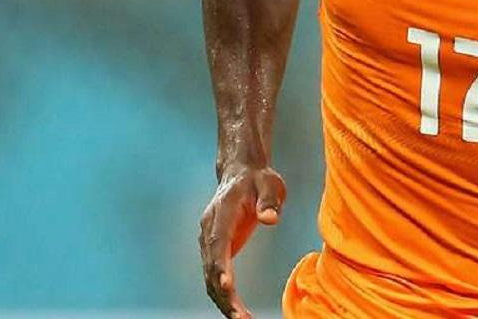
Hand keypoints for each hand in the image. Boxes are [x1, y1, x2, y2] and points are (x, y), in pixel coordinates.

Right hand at [199, 164, 286, 317]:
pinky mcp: (215, 249)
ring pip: (209, 277)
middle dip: (223, 294)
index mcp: (221, 213)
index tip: (226, 285)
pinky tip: (235, 310)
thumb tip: (269, 219)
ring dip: (222, 300)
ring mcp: (209, 241)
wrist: (240, 172)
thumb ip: (269, 200)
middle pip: (211, 267)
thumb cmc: (258, 179)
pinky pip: (214, 276)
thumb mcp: (269, 183)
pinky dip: (222, 295)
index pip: (217, 242)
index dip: (220, 265)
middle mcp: (208, 230)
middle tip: (240, 316)